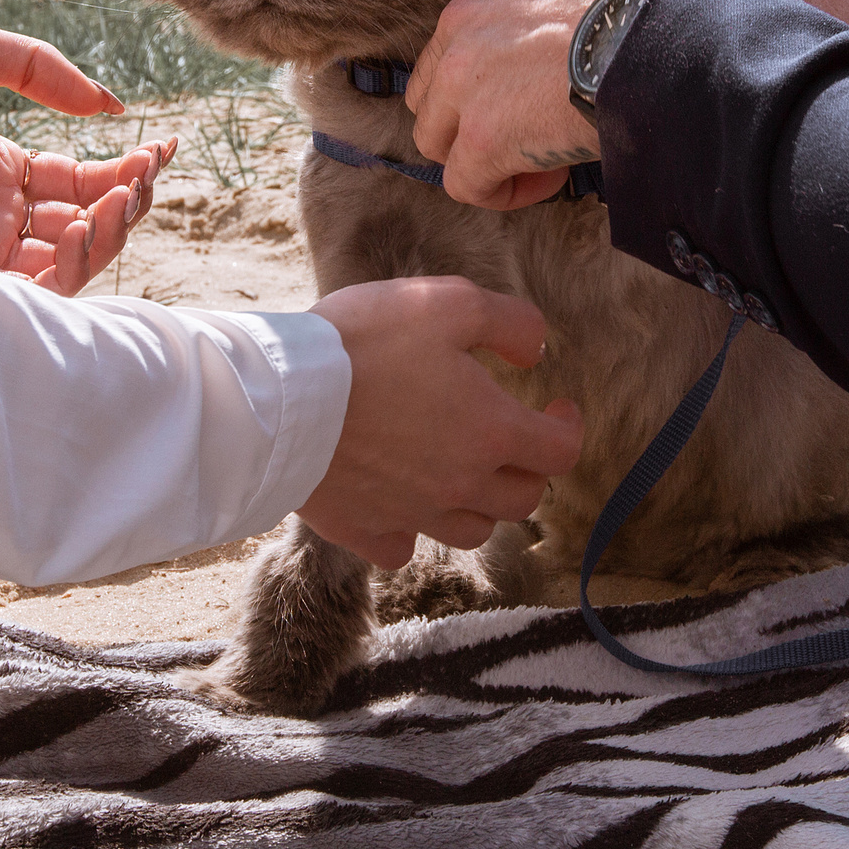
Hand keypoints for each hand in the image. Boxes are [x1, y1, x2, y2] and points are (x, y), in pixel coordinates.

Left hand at [0, 13, 173, 294]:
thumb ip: (42, 70)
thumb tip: (110, 107)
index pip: (79, 183)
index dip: (125, 170)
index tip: (161, 147)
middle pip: (83, 229)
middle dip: (127, 204)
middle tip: (145, 173)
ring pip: (67, 265)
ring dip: (107, 236)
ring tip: (118, 198)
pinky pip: (30, 291)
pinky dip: (69, 267)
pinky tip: (80, 227)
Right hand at [300, 277, 583, 568]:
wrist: (280, 397)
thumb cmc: (365, 343)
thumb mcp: (447, 301)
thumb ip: (509, 323)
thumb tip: (536, 353)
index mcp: (491, 433)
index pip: (561, 451)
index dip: (568, 427)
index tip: (557, 407)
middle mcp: (461, 484)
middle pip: (522, 499)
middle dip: (527, 467)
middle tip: (510, 438)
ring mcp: (413, 514)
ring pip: (471, 531)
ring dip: (479, 504)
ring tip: (463, 473)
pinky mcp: (364, 529)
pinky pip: (402, 547)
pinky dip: (409, 530)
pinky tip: (401, 503)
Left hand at [407, 0, 699, 210]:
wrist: (674, 34)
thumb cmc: (664, 0)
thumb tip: (585, 22)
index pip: (464, 28)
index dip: (498, 69)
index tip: (542, 86)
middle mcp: (465, 15)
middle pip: (436, 84)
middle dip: (473, 114)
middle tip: (530, 130)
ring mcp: (465, 74)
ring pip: (436, 136)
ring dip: (480, 155)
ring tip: (540, 159)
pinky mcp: (481, 132)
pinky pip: (464, 182)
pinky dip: (502, 192)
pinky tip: (551, 178)